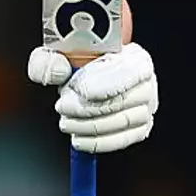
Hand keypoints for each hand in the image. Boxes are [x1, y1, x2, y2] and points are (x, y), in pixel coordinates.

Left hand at [27, 42, 157, 153]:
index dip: (103, 83)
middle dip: (87, 107)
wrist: (85, 77)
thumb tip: (59, 72)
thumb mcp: (55, 53)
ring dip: (89, 126)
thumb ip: (49, 59)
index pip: (128, 71)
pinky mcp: (139, 129)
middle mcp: (147, 83)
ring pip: (122, 122)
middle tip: (62, 106)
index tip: (75, 89)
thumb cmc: (75, 62)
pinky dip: (98, 143)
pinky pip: (122, 140)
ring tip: (66, 122)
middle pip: (123, 100)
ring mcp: (146, 108)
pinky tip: (78, 139)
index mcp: (135, 57)